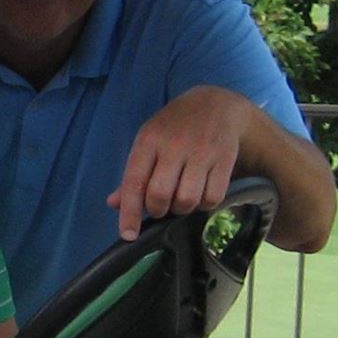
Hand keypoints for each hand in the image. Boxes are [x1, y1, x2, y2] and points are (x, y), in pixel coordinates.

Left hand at [107, 86, 251, 239]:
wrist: (217, 103)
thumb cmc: (175, 127)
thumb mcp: (149, 141)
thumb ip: (133, 174)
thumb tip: (113, 204)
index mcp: (149, 140)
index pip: (134, 182)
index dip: (130, 213)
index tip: (128, 235)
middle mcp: (174, 145)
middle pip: (160, 196)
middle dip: (159, 210)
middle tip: (162, 205)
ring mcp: (201, 152)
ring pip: (187, 200)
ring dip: (183, 209)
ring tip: (182, 197)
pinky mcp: (224, 158)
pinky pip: (212, 198)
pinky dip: (205, 204)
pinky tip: (202, 193)